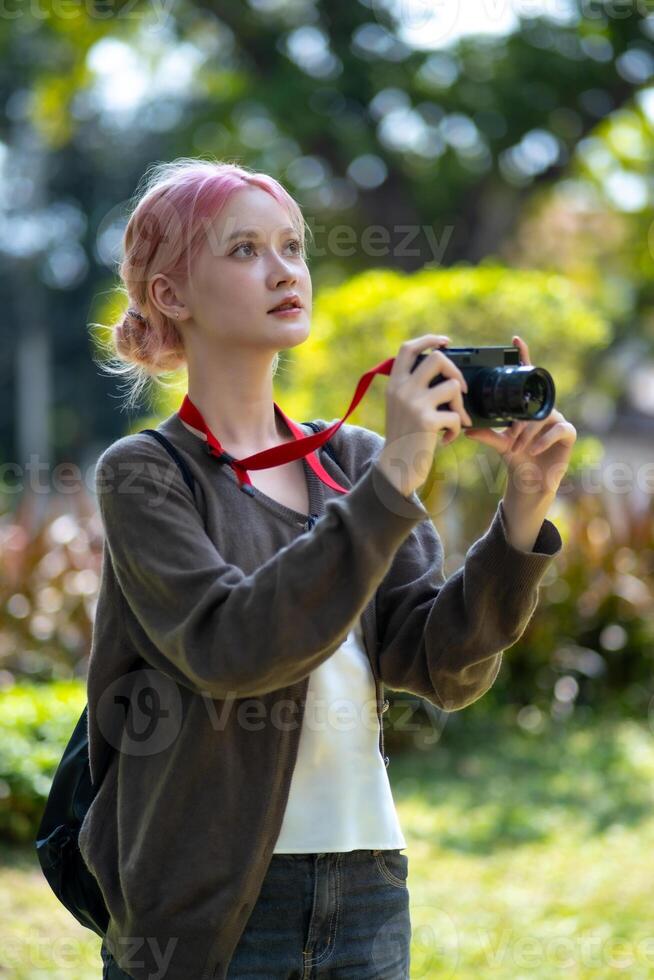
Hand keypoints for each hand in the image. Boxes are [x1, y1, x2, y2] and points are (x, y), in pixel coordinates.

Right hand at [379, 333, 471, 497]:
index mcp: (394, 384)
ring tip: (455, 420)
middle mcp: (402, 390)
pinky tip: (447, 439)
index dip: (429, 339)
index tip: (445, 342)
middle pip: (437, 358)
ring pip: (453, 386)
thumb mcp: (399, 408)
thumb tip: (443, 369)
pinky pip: (456, 415)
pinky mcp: (426, 421)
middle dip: (456, 371)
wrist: (395, 469)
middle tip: (459, 388)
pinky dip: (456, 429)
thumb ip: (412, 387)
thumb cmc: (404, 438)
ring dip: (460, 405)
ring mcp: (414, 404)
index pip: (408, 348)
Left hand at [463, 335, 576, 497]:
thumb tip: (466, 429)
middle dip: (520, 418)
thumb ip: (486, 435)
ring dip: (527, 432)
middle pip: (534, 401)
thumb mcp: (499, 444)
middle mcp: (544, 409)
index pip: (526, 378)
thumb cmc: (516, 458)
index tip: (514, 340)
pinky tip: (532, 450)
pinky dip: (543, 439)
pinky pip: (558, 429)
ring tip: (516, 446)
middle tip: (510, 434)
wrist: (531, 482)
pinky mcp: (569, 433)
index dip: (523, 357)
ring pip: (543, 416)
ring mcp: (558, 419)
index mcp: (528, 406)